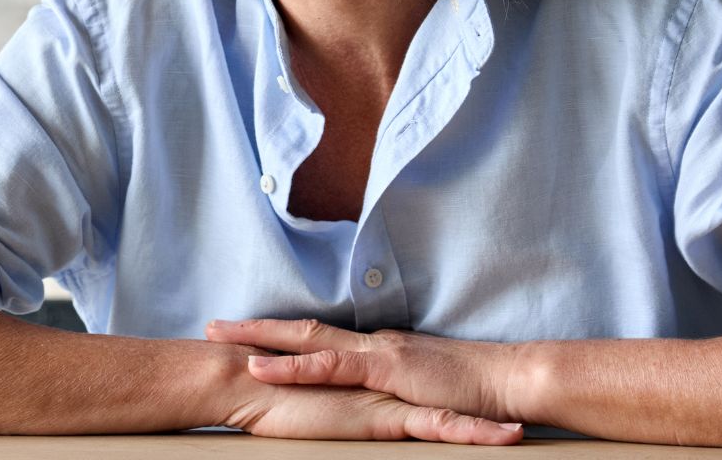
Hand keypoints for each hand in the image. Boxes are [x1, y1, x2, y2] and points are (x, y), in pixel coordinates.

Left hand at [207, 318, 530, 425]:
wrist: (510, 382)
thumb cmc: (472, 392)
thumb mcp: (420, 390)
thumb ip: (390, 390)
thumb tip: (367, 396)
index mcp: (375, 349)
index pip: (316, 338)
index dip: (276, 336)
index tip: (239, 335)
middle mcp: (370, 344)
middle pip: (300, 330)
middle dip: (254, 329)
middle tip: (211, 326)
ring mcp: (378, 354)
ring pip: (307, 341)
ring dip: (262, 340)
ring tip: (222, 338)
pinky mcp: (388, 370)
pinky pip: (334, 366)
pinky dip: (297, 366)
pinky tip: (267, 367)